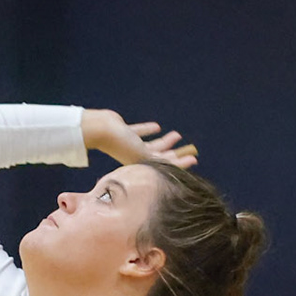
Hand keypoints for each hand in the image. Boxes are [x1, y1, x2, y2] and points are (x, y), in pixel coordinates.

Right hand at [82, 109, 198, 168]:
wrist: (101, 129)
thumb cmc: (120, 143)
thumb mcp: (142, 155)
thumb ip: (158, 161)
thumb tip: (178, 168)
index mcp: (140, 164)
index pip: (164, 166)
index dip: (180, 164)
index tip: (193, 160)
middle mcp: (135, 156)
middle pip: (159, 156)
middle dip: (174, 153)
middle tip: (188, 150)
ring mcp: (129, 144)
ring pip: (151, 144)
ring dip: (165, 141)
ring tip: (177, 134)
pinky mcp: (125, 132)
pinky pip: (140, 132)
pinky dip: (148, 130)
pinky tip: (157, 127)